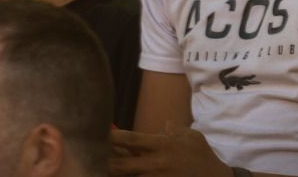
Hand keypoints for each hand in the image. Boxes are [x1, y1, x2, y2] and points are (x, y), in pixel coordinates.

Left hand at [110, 123, 234, 176]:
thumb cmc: (202, 156)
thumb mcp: (190, 136)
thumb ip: (173, 128)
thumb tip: (161, 127)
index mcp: (161, 146)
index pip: (130, 139)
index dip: (112, 136)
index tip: (99, 132)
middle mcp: (156, 164)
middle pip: (120, 166)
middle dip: (105, 163)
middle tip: (95, 158)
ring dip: (117, 175)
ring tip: (104, 169)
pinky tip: (124, 175)